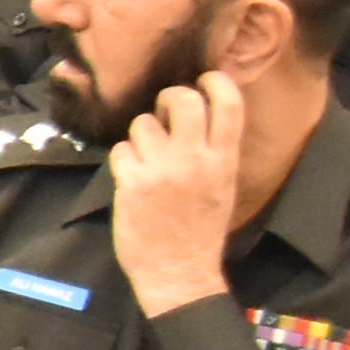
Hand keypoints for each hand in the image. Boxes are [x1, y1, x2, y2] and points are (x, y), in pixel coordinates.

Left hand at [108, 71, 247, 315]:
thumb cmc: (200, 229)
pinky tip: (132, 177)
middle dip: (170, 97)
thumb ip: (213, 151)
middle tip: (166, 112)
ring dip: (141, 135)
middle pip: (182, 99)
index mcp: (224, 161)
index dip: (216, 81)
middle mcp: (195, 160)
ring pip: (142, 123)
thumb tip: (198, 114)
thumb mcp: (222, 187)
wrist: (179, 271)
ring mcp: (161, 170)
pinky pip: (120, 149)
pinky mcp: (132, 182)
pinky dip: (123, 159)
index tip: (204, 79)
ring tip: (148, 157)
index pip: (228, 104)